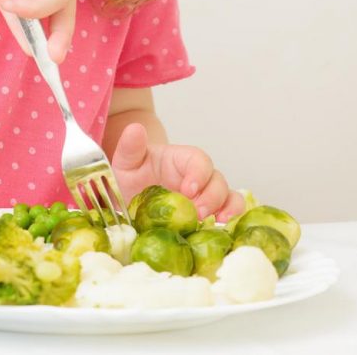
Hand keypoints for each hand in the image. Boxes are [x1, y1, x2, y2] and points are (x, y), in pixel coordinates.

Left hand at [110, 123, 244, 221]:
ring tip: (216, 222)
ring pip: (228, 195)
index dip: (198, 174)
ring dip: (226, 208)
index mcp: (180, 159)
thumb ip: (130, 147)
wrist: (131, 196)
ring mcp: (205, 193)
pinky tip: (222, 227)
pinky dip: (231, 217)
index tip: (188, 190)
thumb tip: (134, 128)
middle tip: (197, 213)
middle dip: (211, 197)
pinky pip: (228, 210)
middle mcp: (198, 175)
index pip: (198, 160)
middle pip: (216, 179)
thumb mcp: (126, 162)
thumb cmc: (133, 175)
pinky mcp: (209, 211)